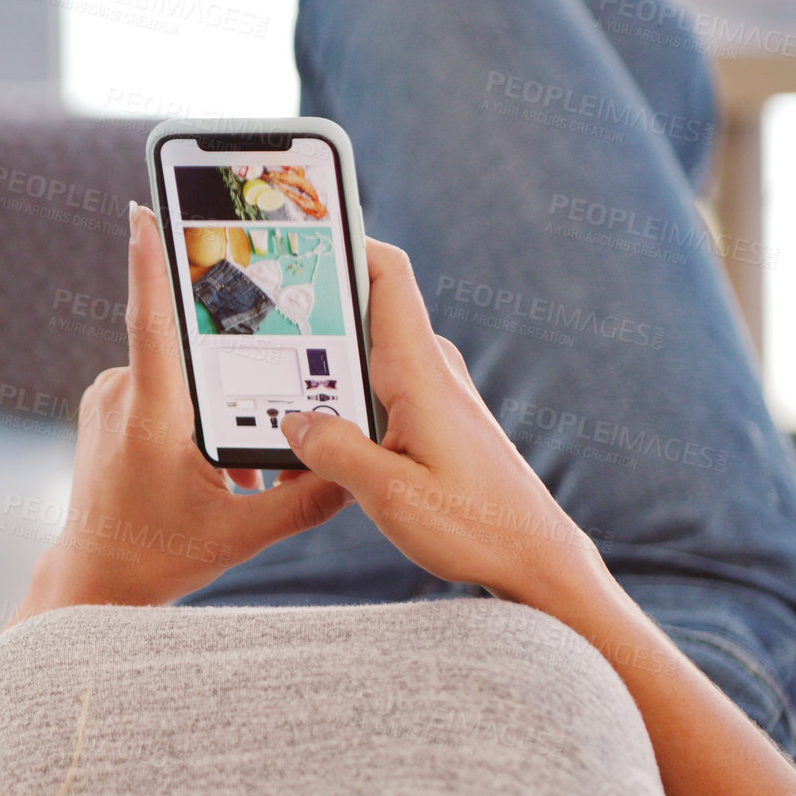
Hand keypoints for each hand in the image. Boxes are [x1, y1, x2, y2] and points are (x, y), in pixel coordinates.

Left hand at [12, 203, 352, 618]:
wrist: (91, 584)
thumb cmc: (158, 558)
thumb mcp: (242, 536)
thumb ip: (306, 500)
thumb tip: (355, 469)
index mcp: (151, 415)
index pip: (153, 322)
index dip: (152, 262)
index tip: (145, 210)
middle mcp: (121, 395)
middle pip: (190, 349)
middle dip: (235, 371)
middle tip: (261, 409)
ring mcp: (108, 398)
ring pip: (179, 374)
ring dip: (216, 405)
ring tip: (228, 474)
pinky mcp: (106, 407)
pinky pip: (161, 391)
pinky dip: (194, 416)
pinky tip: (209, 470)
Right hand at [277, 238, 603, 605]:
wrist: (537, 560)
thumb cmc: (477, 527)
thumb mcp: (388, 496)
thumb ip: (333, 452)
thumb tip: (293, 423)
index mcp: (421, 373)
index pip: (387, 275)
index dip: (346, 243)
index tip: (300, 235)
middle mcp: (432, 371)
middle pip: (364, 312)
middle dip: (310, 315)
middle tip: (258, 325)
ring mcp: (436, 393)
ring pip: (366, 356)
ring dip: (323, 370)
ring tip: (277, 393)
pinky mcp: (436, 419)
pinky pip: (378, 389)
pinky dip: (344, 398)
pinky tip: (317, 434)